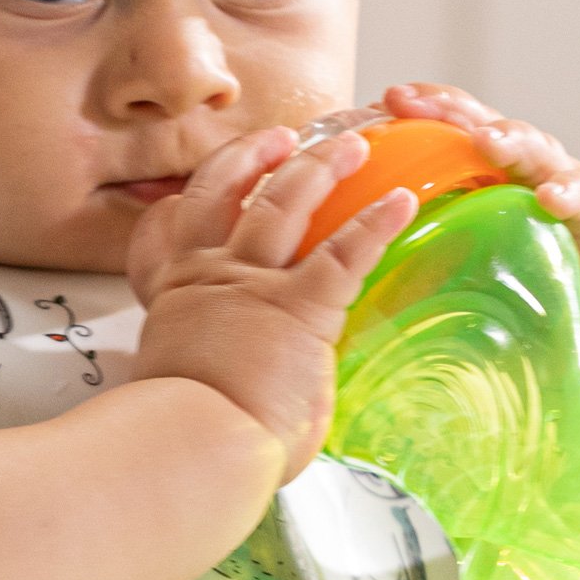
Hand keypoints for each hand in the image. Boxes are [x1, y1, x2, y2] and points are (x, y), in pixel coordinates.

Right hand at [127, 126, 418, 483]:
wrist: (191, 441)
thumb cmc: (187, 434)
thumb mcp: (187, 386)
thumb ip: (217, 366)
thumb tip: (248, 392)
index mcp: (179, 295)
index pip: (182, 224)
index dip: (207, 188)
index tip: (225, 170)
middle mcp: (210, 276)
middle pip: (231, 192)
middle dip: (262, 157)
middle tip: (287, 139)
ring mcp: (252, 284)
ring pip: (282, 203)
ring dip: (318, 167)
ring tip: (349, 145)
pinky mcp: (299, 306)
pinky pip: (343, 252)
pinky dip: (375, 223)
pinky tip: (400, 202)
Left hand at [378, 82, 579, 364]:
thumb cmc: (523, 291)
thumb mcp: (464, 262)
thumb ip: (421, 244)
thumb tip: (351, 254)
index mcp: (485, 172)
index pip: (449, 125)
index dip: (417, 109)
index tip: (379, 102)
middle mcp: (522, 168)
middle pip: (484, 123)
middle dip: (447, 110)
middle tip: (411, 104)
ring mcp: (564, 185)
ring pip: (536, 148)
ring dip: (509, 140)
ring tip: (485, 141)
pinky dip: (568, 193)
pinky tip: (549, 197)